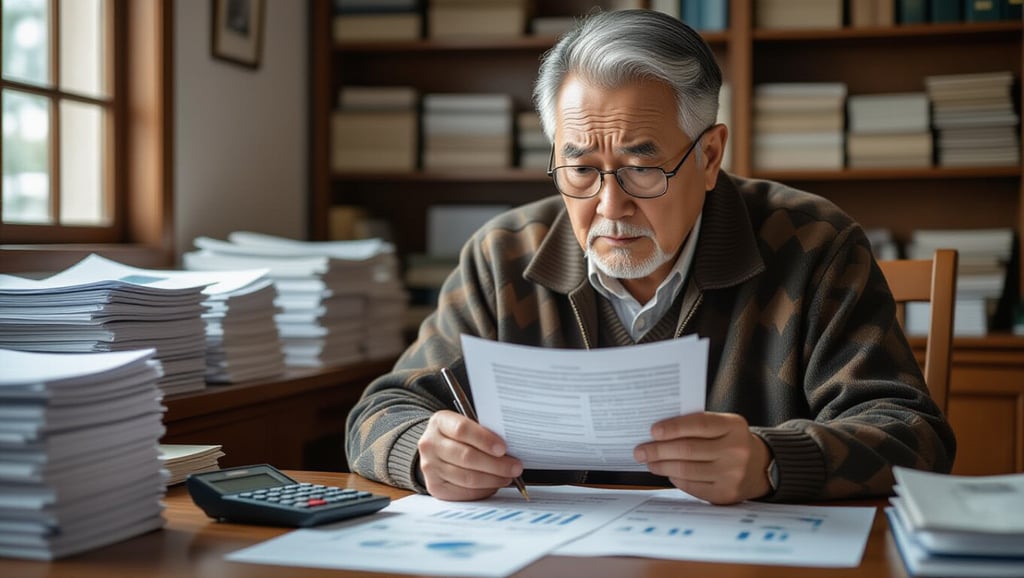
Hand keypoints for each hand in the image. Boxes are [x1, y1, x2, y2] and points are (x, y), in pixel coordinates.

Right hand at [417, 410, 523, 500]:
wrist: (436, 449)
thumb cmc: (458, 436)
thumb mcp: (467, 423)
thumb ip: (484, 431)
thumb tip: (510, 447)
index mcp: (439, 422)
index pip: (462, 430)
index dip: (484, 440)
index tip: (503, 448)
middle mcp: (430, 444)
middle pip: (466, 457)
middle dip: (496, 464)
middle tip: (515, 467)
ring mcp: (430, 467)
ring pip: (466, 477)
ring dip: (492, 479)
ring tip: (507, 477)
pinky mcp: (435, 487)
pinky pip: (463, 492)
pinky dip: (482, 490)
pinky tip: (493, 485)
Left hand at [633, 412, 771, 503]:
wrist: (760, 466)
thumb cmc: (731, 441)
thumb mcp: (723, 425)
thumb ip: (697, 425)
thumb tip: (658, 432)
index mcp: (734, 426)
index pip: (699, 424)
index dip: (673, 427)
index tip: (653, 431)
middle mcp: (736, 450)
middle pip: (688, 450)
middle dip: (658, 450)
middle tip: (640, 451)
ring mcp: (732, 474)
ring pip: (686, 470)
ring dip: (662, 466)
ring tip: (649, 462)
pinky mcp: (725, 494)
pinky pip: (692, 486)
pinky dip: (675, 479)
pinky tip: (668, 473)